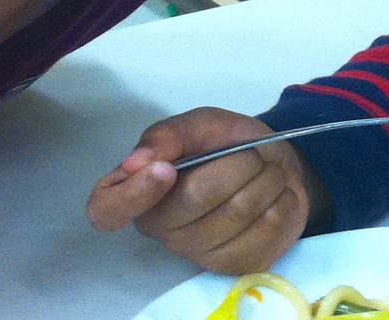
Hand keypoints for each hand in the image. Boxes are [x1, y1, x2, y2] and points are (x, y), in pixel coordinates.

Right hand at [85, 108, 319, 272]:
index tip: (167, 170)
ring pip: (237, 212)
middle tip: (250, 154)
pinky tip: (275, 196)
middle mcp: (161, 229)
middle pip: (195, 199)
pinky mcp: (237, 264)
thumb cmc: (228, 144)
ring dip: (265, 180)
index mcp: (138, 190)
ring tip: (266, 172)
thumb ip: (167, 135)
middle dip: (236, 164)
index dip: (133, 194)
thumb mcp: (198, 125)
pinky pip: (266, 231)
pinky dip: (281, 202)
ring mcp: (198, 251)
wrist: (277, 165)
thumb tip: (135, 161)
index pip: (106, 210)